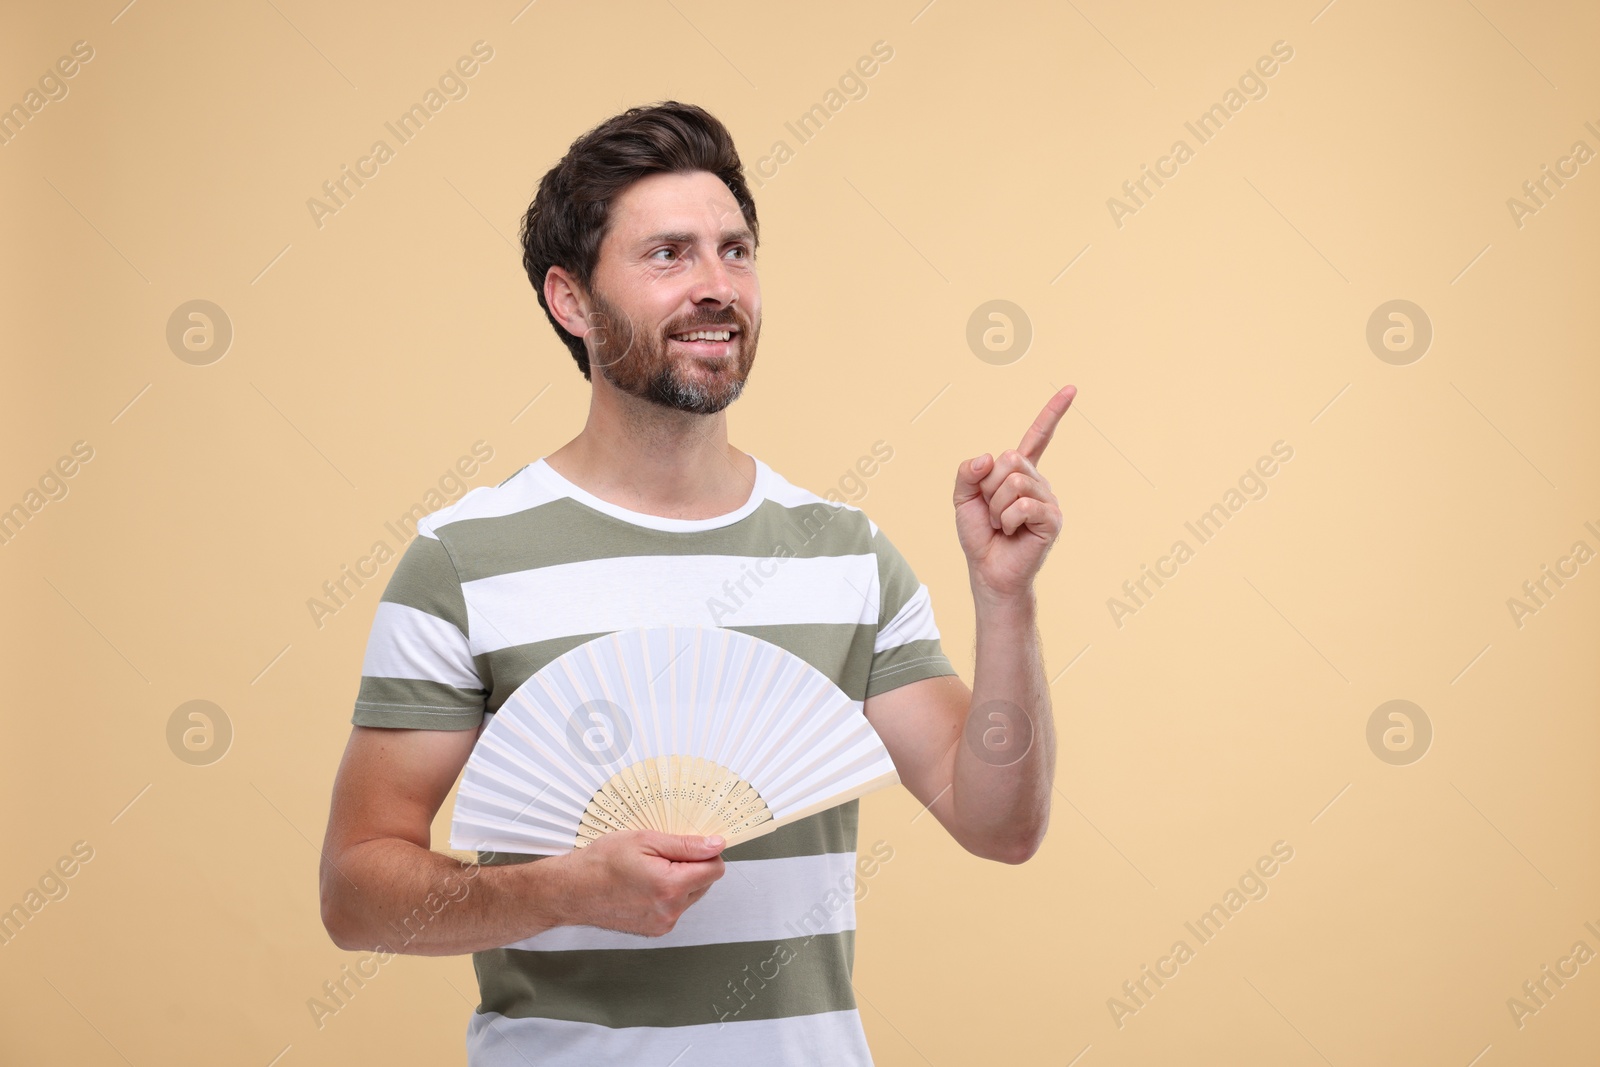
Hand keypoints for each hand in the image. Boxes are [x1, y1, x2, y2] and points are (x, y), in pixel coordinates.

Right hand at [562, 829, 726, 936]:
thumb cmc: (600, 864)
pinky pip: (675, 908)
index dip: (705, 853)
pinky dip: (667, 895)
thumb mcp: (645, 841)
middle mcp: (669, 910)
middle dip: (691, 867)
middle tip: (661, 856)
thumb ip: (686, 845)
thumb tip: (715, 845)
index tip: (690, 845)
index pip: (715, 869)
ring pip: (691, 896)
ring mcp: (662, 923)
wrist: (572, 890)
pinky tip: (645, 885)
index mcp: (670, 886)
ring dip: (679, 881)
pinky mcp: (655, 930)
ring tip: (650, 871)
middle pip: (705, 883)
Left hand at [953, 385, 1074, 600]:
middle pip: (1010, 459)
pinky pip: (1023, 504)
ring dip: (996, 507)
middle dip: (989, 487)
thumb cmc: (980, 536)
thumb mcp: (963, 498)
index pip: (1037, 437)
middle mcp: (1038, 481)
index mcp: (1020, 472)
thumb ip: (968, 472)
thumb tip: (989, 457)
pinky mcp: (1052, 519)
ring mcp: (1048, 499)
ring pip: (1015, 482)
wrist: (988, 571)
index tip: (1071, 388)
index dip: (1053, 413)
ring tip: (1001, 524)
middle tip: (992, 512)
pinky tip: (1011, 532)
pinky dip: (1007, 519)